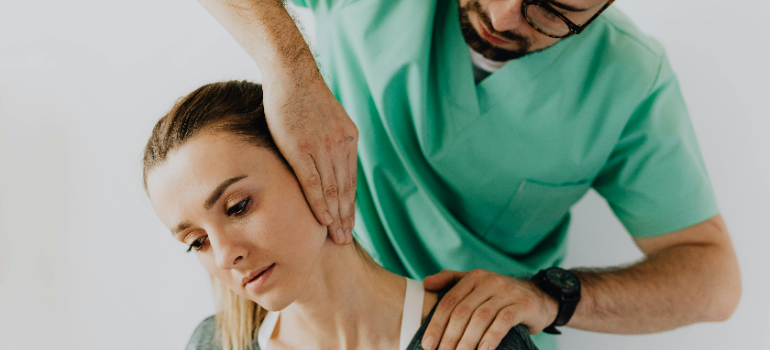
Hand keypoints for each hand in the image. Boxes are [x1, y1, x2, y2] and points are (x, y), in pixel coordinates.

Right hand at [263, 60, 357, 244]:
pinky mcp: (302, 149)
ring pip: (333, 191)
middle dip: (347, 217)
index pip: (351, 180)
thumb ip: (331, 140)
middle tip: (347, 240)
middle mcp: (340, 146)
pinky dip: (320, 204)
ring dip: (336, 217)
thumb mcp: (328, 119)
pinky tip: (324, 220)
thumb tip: (327, 160)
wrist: (291, 74)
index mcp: (348, 139)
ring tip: (338, 237)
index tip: (350, 223)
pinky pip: (314, 183)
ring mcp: (322, 148)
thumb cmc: (303, 96)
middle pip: (346, 190)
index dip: (351, 204)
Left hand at [421, 269, 558, 349]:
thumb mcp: (477, 284)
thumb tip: (425, 284)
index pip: (449, 301)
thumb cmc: (501, 296)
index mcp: (474, 277)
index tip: (427, 344)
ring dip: (467, 341)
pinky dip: (491, 337)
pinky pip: (503, 321)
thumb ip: (451, 282)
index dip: (436, 324)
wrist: (541, 297)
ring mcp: (507, 292)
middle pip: (462, 311)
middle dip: (449, 337)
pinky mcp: (523, 305)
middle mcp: (489, 281)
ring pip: (480, 318)